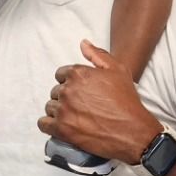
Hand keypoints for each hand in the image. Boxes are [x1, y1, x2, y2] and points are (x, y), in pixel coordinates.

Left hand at [38, 40, 160, 163]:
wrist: (132, 131)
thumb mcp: (118, 70)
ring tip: (73, 118)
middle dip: (65, 98)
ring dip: (58, 112)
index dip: (70, 83)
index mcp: (78, 73)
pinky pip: (43, 124)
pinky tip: (59, 126)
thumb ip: (98, 55)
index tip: (80, 92)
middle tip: (80, 107)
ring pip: (49, 107)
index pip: (61, 74)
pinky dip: (49, 125)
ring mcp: (63, 110)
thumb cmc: (126, 101)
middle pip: (55, 92)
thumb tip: (83, 43)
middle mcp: (67, 90)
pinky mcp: (61, 129)